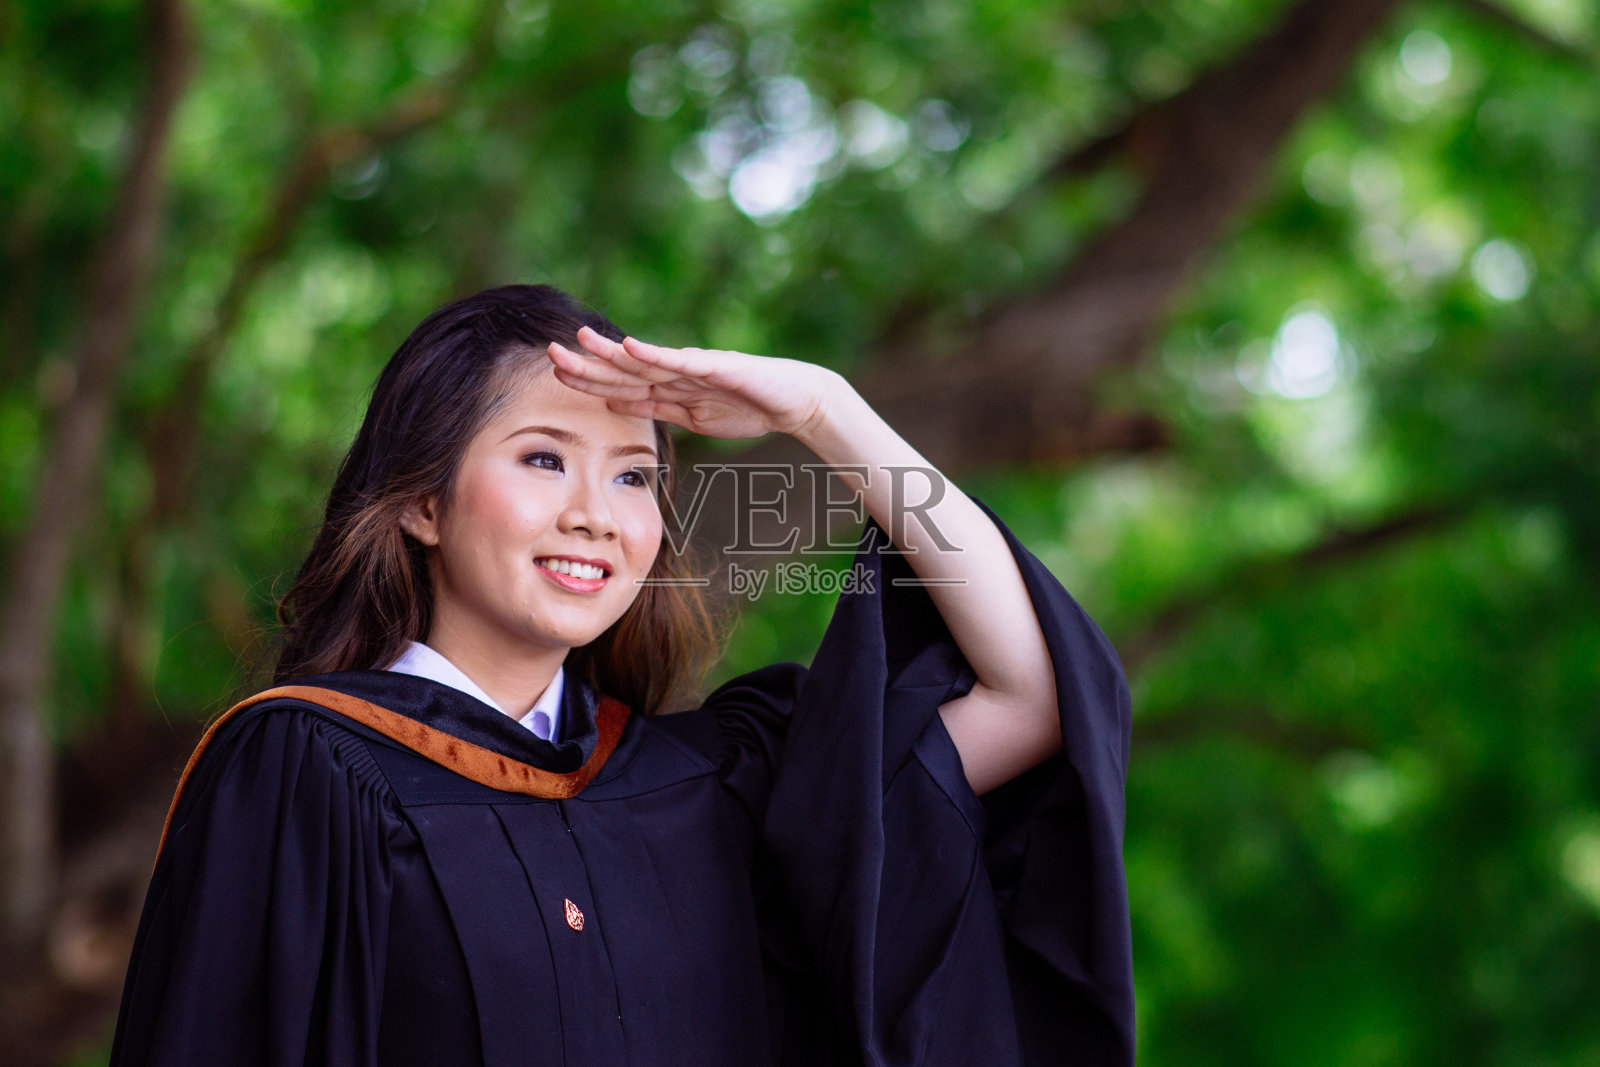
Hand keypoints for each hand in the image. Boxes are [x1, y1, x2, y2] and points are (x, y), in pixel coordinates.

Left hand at [546, 327, 846, 441]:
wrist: (793, 400)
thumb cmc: (745, 406)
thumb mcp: (689, 415)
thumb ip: (654, 407)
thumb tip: (613, 405)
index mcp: (668, 384)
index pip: (620, 382)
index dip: (588, 378)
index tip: (554, 372)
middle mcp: (676, 370)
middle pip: (625, 367)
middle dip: (589, 363)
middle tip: (551, 354)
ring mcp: (696, 367)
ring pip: (647, 361)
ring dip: (613, 353)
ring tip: (582, 341)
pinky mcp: (719, 366)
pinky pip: (683, 362)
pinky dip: (657, 355)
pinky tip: (632, 346)